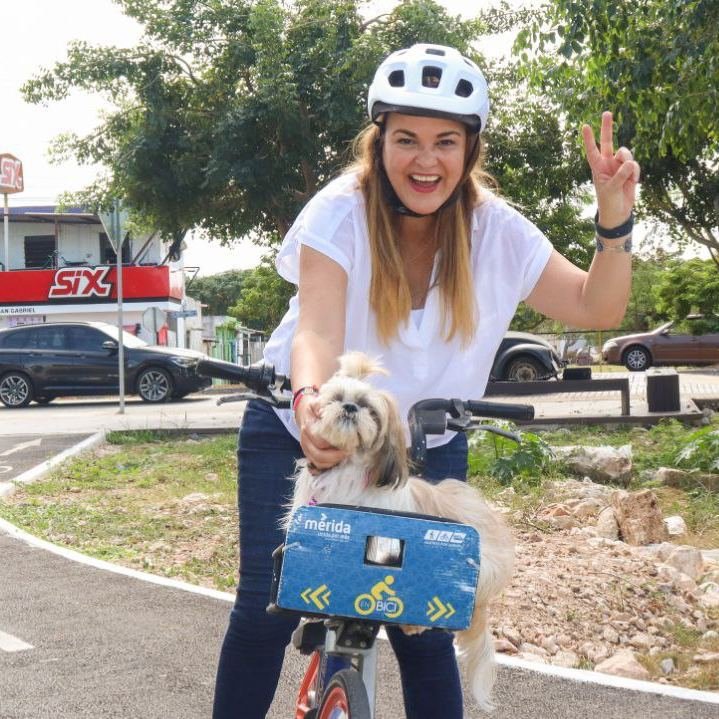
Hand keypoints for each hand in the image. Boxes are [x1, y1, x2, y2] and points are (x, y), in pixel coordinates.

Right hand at [295, 396, 346, 471]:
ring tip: (345, 456)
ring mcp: (306, 446)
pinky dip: (328, 465)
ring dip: (333, 461)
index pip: (320, 439)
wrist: (307, 412)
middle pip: (318, 453)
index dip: (335, 443)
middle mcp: (305, 437)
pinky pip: (317, 464)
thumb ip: (324, 404)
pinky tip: (338, 460)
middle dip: (336, 455)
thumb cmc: (319, 407)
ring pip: (317, 461)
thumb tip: (327, 411)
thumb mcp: (321, 401)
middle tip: (349, 451)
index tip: (349, 442)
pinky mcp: (309, 453)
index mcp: (308, 424)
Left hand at [582, 111, 640, 228]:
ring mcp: (619, 165)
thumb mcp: (612, 189)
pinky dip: (636, 173)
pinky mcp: (630, 170)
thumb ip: (620, 175)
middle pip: (608, 141)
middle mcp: (608, 163)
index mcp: (598, 168)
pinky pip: (635, 165)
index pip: (592, 151)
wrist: (619, 211)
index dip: (588, 139)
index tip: (584, 126)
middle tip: (606, 112)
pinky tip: (633, 182)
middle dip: (607, 127)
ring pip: (626, 154)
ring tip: (628, 177)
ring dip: (628, 164)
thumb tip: (630, 163)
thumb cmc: (609, 201)